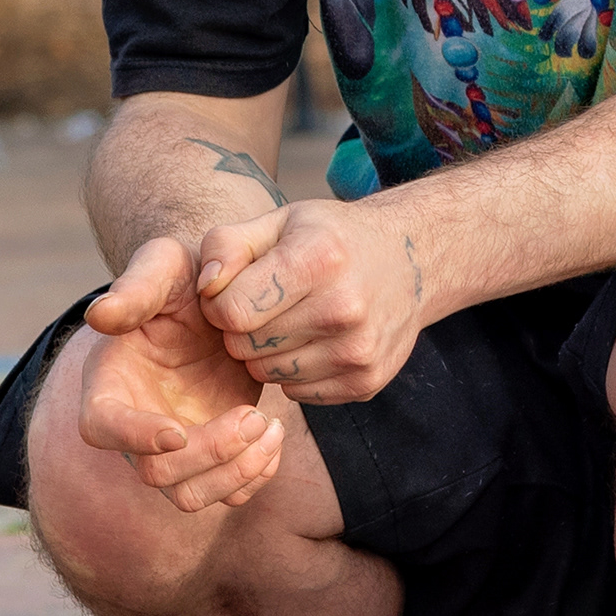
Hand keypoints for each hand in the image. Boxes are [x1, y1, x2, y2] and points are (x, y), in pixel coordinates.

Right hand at [76, 237, 282, 510]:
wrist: (227, 298)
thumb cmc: (186, 277)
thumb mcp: (165, 265)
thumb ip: (136, 286)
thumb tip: (100, 315)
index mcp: (111, 382)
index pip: (102, 428)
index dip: (134, 437)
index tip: (177, 431)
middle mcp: (137, 425)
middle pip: (156, 475)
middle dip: (209, 454)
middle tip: (255, 416)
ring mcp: (176, 446)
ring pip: (192, 497)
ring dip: (236, 473)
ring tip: (272, 426)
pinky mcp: (213, 455)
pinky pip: (229, 493)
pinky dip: (257, 474)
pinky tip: (275, 433)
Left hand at [192, 197, 435, 405]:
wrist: (411, 261)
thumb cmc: (332, 239)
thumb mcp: (279, 222)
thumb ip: (227, 245)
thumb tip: (204, 288)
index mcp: (318, 260)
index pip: (233, 311)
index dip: (219, 303)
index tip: (235, 290)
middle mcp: (343, 310)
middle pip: (246, 347)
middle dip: (242, 330)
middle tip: (265, 306)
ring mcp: (358, 352)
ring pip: (267, 375)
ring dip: (266, 353)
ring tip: (292, 321)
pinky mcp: (366, 382)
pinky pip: (296, 393)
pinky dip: (294, 372)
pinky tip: (315, 341)